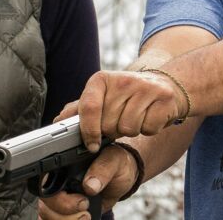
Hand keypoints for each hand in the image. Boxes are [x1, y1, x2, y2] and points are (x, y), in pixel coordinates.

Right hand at [38, 144, 137, 217]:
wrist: (123, 176)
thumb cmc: (117, 163)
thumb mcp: (115, 160)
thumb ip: (103, 168)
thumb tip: (90, 185)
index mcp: (66, 160)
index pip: (47, 178)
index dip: (58, 195)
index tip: (81, 201)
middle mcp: (58, 176)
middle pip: (45, 200)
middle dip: (63, 211)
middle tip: (85, 208)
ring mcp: (60, 193)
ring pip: (46, 213)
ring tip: (85, 216)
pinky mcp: (64, 208)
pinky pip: (53, 219)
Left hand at [56, 70, 184, 151]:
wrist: (164, 83)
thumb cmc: (128, 94)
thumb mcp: (102, 96)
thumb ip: (80, 109)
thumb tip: (58, 121)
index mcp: (102, 79)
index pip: (89, 107)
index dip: (88, 131)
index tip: (92, 144)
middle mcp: (124, 80)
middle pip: (109, 124)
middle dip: (113, 130)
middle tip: (120, 119)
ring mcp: (146, 87)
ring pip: (129, 128)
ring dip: (132, 131)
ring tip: (136, 117)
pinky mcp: (164, 98)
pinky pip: (149, 129)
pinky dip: (149, 129)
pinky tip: (149, 116)